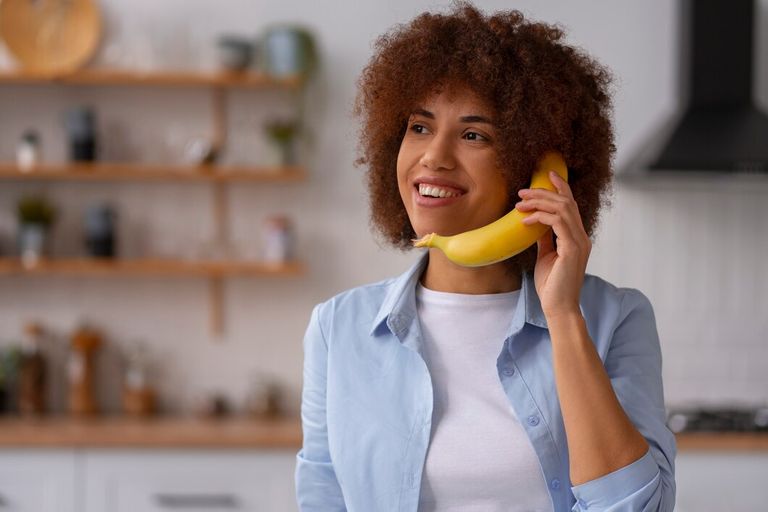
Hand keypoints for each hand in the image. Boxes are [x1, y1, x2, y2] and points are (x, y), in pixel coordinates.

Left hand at [514, 171, 590, 317]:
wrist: (558, 307)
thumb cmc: (552, 285)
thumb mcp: (545, 256)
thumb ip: (544, 239)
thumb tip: (535, 224)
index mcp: (576, 237)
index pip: (571, 205)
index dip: (561, 187)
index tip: (547, 174)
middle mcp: (581, 237)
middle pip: (566, 202)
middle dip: (543, 192)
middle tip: (522, 192)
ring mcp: (579, 242)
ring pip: (563, 208)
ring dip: (539, 202)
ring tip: (520, 204)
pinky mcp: (572, 249)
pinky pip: (557, 223)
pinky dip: (540, 217)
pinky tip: (525, 221)